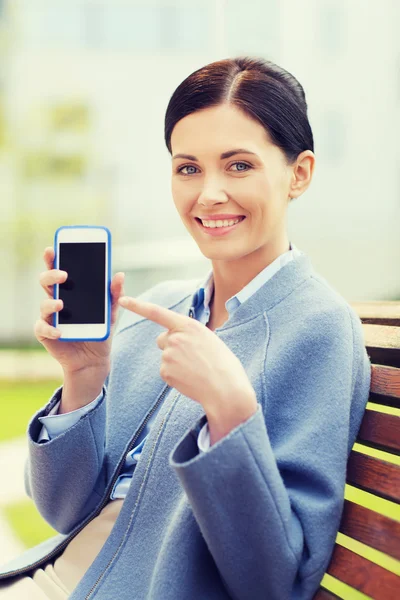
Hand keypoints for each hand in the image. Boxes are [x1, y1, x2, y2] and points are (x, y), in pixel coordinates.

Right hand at [34, 247, 125, 375]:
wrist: (95, 359)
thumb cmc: (100, 331)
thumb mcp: (112, 312)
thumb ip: (115, 294)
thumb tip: (120, 274)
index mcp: (71, 291)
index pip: (59, 270)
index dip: (53, 258)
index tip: (53, 248)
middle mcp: (57, 300)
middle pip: (47, 282)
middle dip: (52, 275)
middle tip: (64, 275)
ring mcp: (50, 317)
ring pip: (44, 304)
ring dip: (51, 303)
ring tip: (61, 305)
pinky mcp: (46, 333)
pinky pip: (42, 328)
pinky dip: (49, 329)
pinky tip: (59, 331)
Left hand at [118, 296, 257, 424]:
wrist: (225, 389)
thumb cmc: (222, 364)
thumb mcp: (209, 338)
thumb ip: (189, 334)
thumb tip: (174, 339)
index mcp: (188, 325)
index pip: (156, 312)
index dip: (137, 305)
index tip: (122, 299)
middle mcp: (175, 337)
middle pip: (162, 339)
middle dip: (172, 346)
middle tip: (193, 357)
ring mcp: (168, 355)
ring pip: (166, 356)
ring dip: (176, 363)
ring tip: (196, 369)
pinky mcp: (165, 371)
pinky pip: (166, 371)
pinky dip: (176, 376)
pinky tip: (190, 378)